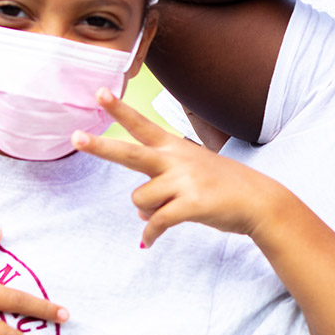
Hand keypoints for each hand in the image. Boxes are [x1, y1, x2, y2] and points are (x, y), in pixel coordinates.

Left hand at [74, 88, 293, 247]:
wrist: (259, 201)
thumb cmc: (224, 186)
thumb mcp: (193, 173)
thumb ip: (161, 186)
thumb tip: (141, 213)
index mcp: (175, 148)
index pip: (142, 126)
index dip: (120, 110)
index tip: (100, 92)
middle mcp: (176, 160)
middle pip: (130, 154)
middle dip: (101, 146)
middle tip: (76, 137)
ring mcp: (184, 181)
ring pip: (140, 200)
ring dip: (147, 212)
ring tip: (168, 212)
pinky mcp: (191, 204)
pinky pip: (156, 223)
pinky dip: (151, 234)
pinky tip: (150, 242)